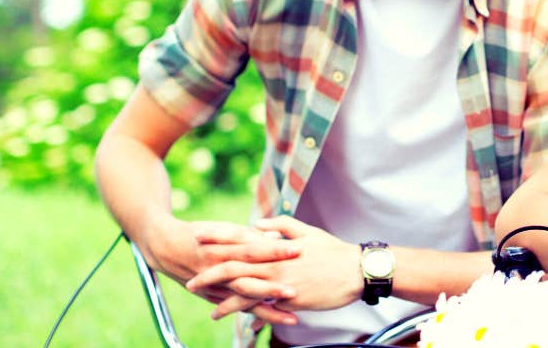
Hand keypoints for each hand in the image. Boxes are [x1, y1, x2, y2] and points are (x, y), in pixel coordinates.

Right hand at [139, 215, 299, 325]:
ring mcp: (215, 286)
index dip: (275, 250)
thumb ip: (251, 234)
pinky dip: (255, 315)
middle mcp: (218, 269)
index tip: (299, 249)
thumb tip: (277, 235)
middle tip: (295, 291)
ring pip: (244, 301)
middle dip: (271, 287)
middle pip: (248, 279)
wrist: (165, 247)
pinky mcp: (212, 297)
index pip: (252, 248)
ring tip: (291, 318)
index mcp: (222, 247)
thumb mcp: (223, 229)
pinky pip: (236, 309)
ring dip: (267, 310)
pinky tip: (274, 321)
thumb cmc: (200, 233)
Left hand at [187, 216, 363, 320]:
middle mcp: (274, 264)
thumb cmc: (334, 251)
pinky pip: (265, 309)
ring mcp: (281, 283)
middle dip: (209, 274)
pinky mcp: (290, 300)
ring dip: (224, 302)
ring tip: (210, 309)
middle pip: (234, 267)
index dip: (217, 237)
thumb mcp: (307, 232)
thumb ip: (281, 225)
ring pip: (245, 292)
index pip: (240, 239)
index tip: (197, 236)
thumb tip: (258, 223)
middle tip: (189, 280)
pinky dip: (251, 315)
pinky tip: (242, 323)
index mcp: (276, 246)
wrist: (357, 271)